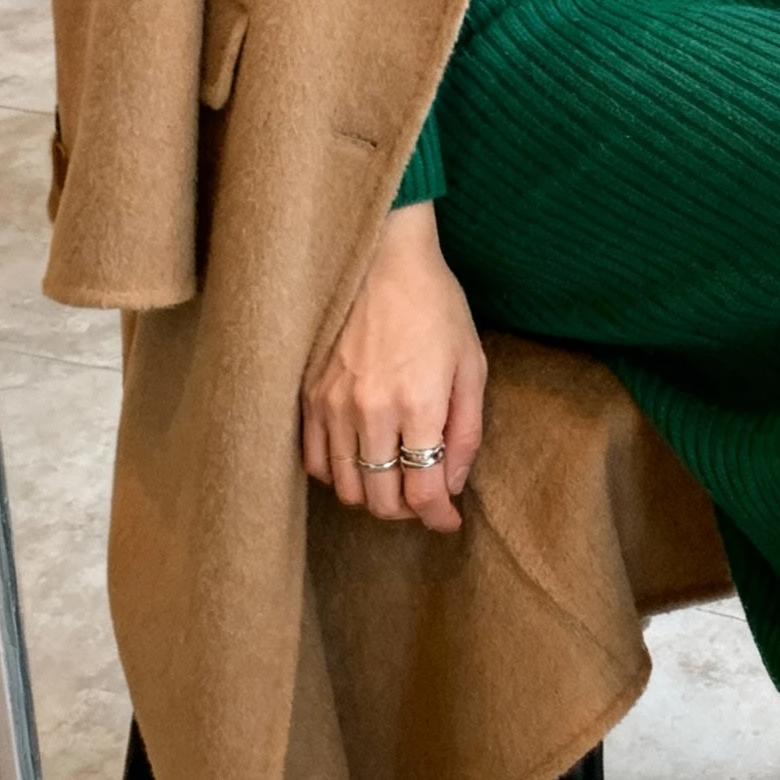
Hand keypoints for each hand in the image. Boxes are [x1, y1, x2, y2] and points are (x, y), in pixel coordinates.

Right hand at [302, 201, 486, 532]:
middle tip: (423, 498)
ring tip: (392, 481)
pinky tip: (358, 460)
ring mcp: (333, 405)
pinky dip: (337, 474)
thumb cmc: (435, 307)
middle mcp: (372, 412)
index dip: (439, 517)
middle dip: (407, 511)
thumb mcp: (471, 365)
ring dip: (371, 496)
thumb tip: (453, 484)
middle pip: (380, 500)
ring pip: (345, 487)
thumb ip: (466, 431)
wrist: (381, 258)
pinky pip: (315, 461)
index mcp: (419, 405)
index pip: (423, 492)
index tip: (449, 521)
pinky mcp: (308, 395)